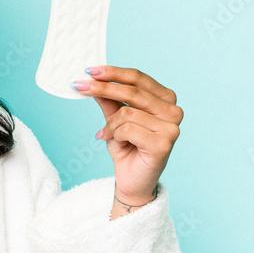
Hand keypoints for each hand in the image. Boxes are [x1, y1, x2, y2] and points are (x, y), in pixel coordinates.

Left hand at [71, 65, 182, 204]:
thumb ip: (109, 100)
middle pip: (133, 91)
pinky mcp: (164, 143)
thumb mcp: (114, 119)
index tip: (90, 70)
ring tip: (109, 135)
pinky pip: (128, 129)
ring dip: (111, 124)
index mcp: (166, 100)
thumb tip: (93, 78)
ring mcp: (171, 127)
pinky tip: (118, 143)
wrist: (132, 181)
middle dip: (102, 88)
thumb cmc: (127, 148)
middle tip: (79, 86)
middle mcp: (174, 111)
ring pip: (127, 112)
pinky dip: (116, 135)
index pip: (139, 78)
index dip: (113, 73)